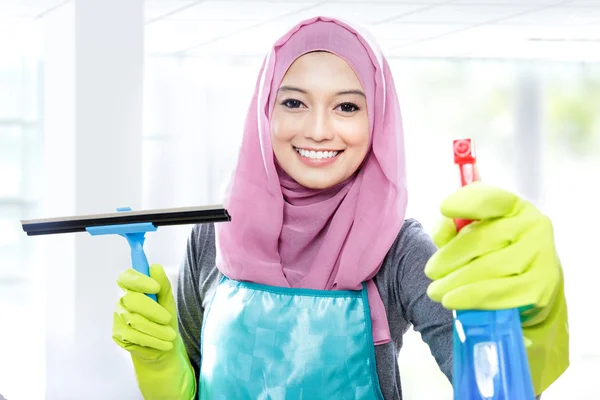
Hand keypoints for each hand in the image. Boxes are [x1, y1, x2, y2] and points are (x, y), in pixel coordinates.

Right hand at [113, 264, 177, 360]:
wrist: (163, 347)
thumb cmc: (165, 320)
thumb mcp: (168, 302)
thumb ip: (164, 285)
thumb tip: (155, 267)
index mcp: (134, 288)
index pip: (127, 277)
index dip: (139, 280)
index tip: (156, 287)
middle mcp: (122, 301)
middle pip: (130, 299)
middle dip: (151, 310)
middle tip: (167, 319)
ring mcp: (118, 318)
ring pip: (132, 320)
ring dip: (155, 329)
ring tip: (170, 336)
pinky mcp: (117, 334)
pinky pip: (132, 336)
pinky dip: (151, 340)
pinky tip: (163, 344)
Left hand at [424, 182, 559, 321]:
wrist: (532, 289)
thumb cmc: (495, 254)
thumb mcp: (472, 235)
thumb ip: (452, 227)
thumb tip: (442, 226)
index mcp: (514, 206)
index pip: (490, 199)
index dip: (466, 201)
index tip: (443, 209)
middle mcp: (533, 226)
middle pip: (481, 239)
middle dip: (449, 257)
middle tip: (430, 272)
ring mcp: (541, 256)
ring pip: (487, 268)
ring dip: (455, 281)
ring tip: (435, 290)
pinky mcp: (540, 287)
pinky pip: (498, 292)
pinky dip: (470, 297)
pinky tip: (452, 300)